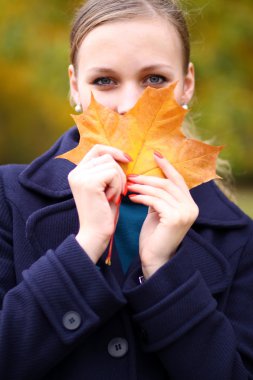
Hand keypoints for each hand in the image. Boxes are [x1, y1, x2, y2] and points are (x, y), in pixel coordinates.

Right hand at [68, 145, 130, 262]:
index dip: (113, 151)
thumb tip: (121, 155)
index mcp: (77, 173)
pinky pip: (113, 174)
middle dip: (120, 173)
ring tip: (113, 197)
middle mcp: (75, 172)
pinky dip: (117, 186)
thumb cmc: (103, 214)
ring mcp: (80, 177)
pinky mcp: (89, 183)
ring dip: (119, 181)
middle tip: (120, 191)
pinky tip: (112, 199)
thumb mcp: (105, 188)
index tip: (127, 159)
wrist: (96, 234)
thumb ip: (107, 171)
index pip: (97, 149)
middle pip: (107, 157)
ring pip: (112, 165)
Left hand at [127, 153, 198, 277]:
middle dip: (147, 178)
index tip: (154, 154)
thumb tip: (148, 180)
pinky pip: (155, 201)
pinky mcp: (175, 218)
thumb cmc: (154, 236)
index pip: (178, 179)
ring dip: (142, 187)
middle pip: (168, 183)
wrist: (154, 259)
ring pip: (161, 191)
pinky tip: (131, 197)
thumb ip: (159, 197)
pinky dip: (142, 197)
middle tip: (131, 175)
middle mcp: (191, 207)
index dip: (166, 166)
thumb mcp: (158, 212)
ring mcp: (185, 213)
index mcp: (190, 204)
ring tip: (128, 185)